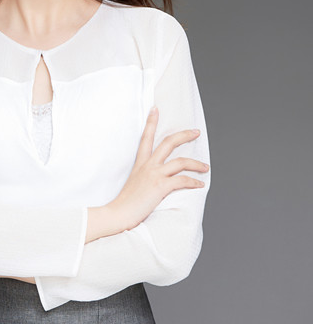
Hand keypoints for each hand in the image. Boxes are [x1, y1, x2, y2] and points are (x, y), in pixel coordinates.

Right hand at [108, 106, 208, 232]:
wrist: (118, 213)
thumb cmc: (125, 203)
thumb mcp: (134, 184)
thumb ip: (144, 177)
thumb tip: (154, 180)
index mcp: (140, 164)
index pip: (146, 138)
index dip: (151, 122)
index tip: (155, 109)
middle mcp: (148, 166)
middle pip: (168, 142)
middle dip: (184, 135)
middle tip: (195, 132)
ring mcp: (154, 175)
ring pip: (181, 162)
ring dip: (197, 164)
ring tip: (206, 167)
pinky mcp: (160, 186)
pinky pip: (183, 180)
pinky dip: (194, 182)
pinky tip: (199, 184)